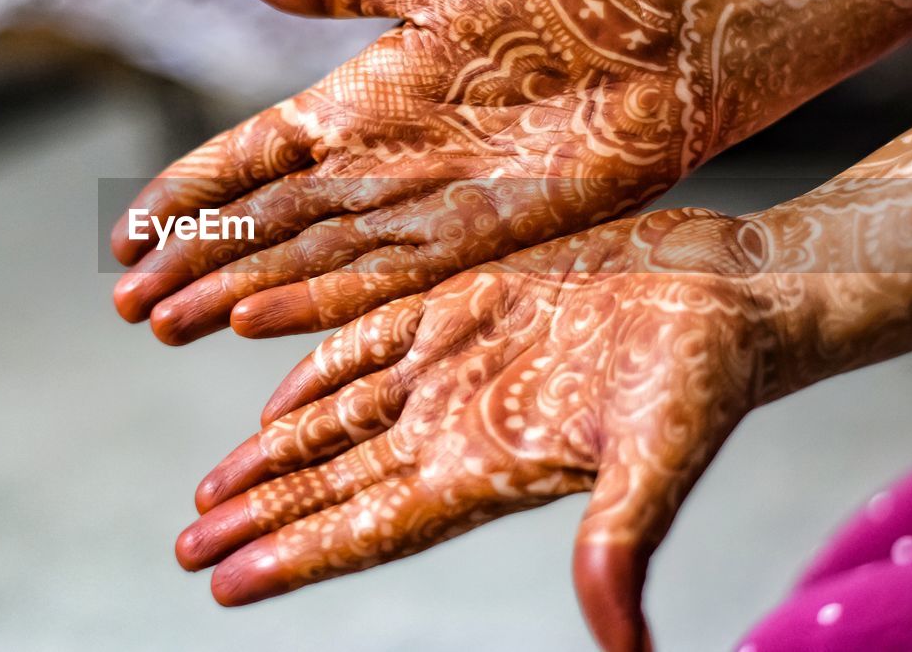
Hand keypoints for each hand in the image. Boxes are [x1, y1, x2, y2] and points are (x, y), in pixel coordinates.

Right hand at [113, 0, 703, 343]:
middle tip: (124, 303)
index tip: (125, 231)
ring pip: (302, 262)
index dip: (184, 194)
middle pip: (259, 225)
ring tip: (165, 323)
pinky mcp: (468, 241)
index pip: (243, 160)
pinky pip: (376, 278)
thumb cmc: (552, 0)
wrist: (655, 45)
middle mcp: (368, 169)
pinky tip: (255, 323)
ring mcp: (413, 209)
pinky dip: (313, 302)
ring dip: (232, 292)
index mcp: (349, 105)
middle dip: (190, 262)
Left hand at [174, 113, 911, 650]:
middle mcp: (454, 428)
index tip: (224, 583)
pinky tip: (272, 402)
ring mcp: (450, 371)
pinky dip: (312, 375)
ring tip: (207, 494)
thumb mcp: (660, 452)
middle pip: (333, 486)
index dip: (296, 556)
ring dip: (269, 459)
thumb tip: (621, 649)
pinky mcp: (457, 309)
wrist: (728, 294)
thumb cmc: (707, 375)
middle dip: (257, 517)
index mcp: (486, 470)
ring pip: (334, 424)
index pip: (368, 527)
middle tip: (184, 548)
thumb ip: (622, 538)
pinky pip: (363, 346)